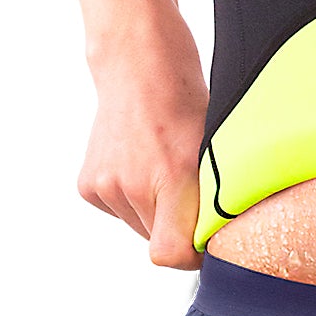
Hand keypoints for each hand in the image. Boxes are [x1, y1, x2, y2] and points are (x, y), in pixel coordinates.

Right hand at [79, 7, 207, 269]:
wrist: (138, 60)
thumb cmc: (185, 93)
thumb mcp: (218, 139)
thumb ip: (218, 189)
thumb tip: (227, 234)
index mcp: (173, 174)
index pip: (171, 254)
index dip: (193, 255)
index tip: (207, 241)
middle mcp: (133, 184)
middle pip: (159, 241)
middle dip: (179, 226)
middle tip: (191, 189)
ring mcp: (106, 185)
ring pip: (139, 226)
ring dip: (155, 210)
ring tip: (164, 166)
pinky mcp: (88, 185)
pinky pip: (119, 211)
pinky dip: (132, 197)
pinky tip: (141, 162)